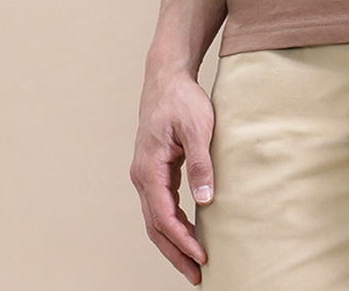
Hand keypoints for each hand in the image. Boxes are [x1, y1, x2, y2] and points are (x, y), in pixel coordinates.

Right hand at [130, 69, 215, 284]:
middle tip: (197, 276)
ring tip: (194, 263)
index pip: (165, 218)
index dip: (183, 241)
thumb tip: (206, 200)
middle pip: (156, 227)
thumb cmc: (182, 99)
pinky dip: (173, 225)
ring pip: (156, 220)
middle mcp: (142, 177)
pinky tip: (189, 234)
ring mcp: (145, 175)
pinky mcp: (154, 171)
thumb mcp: (198, 127)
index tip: (202, 257)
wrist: (166, 77)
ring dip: (173, 243)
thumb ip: (202, 163)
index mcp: (149, 169)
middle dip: (175, 254)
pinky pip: (161, 206)